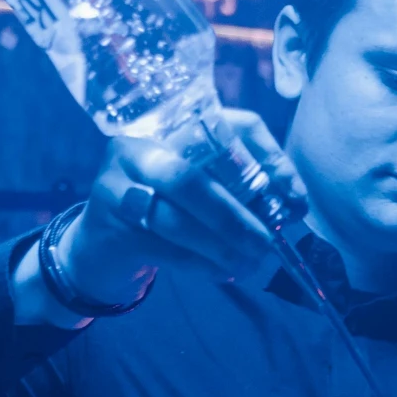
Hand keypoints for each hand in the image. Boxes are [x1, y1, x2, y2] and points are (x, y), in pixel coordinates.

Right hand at [59, 107, 307, 305]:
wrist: (101, 247)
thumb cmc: (168, 208)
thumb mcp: (203, 188)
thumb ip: (242, 187)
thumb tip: (294, 205)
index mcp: (174, 124)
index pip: (233, 125)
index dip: (270, 159)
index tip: (295, 199)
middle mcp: (139, 146)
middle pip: (190, 177)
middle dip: (235, 215)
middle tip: (267, 243)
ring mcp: (117, 186)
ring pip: (174, 218)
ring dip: (219, 246)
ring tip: (248, 265)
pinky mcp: (110, 226)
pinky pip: (164, 248)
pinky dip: (200, 264)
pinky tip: (222, 273)